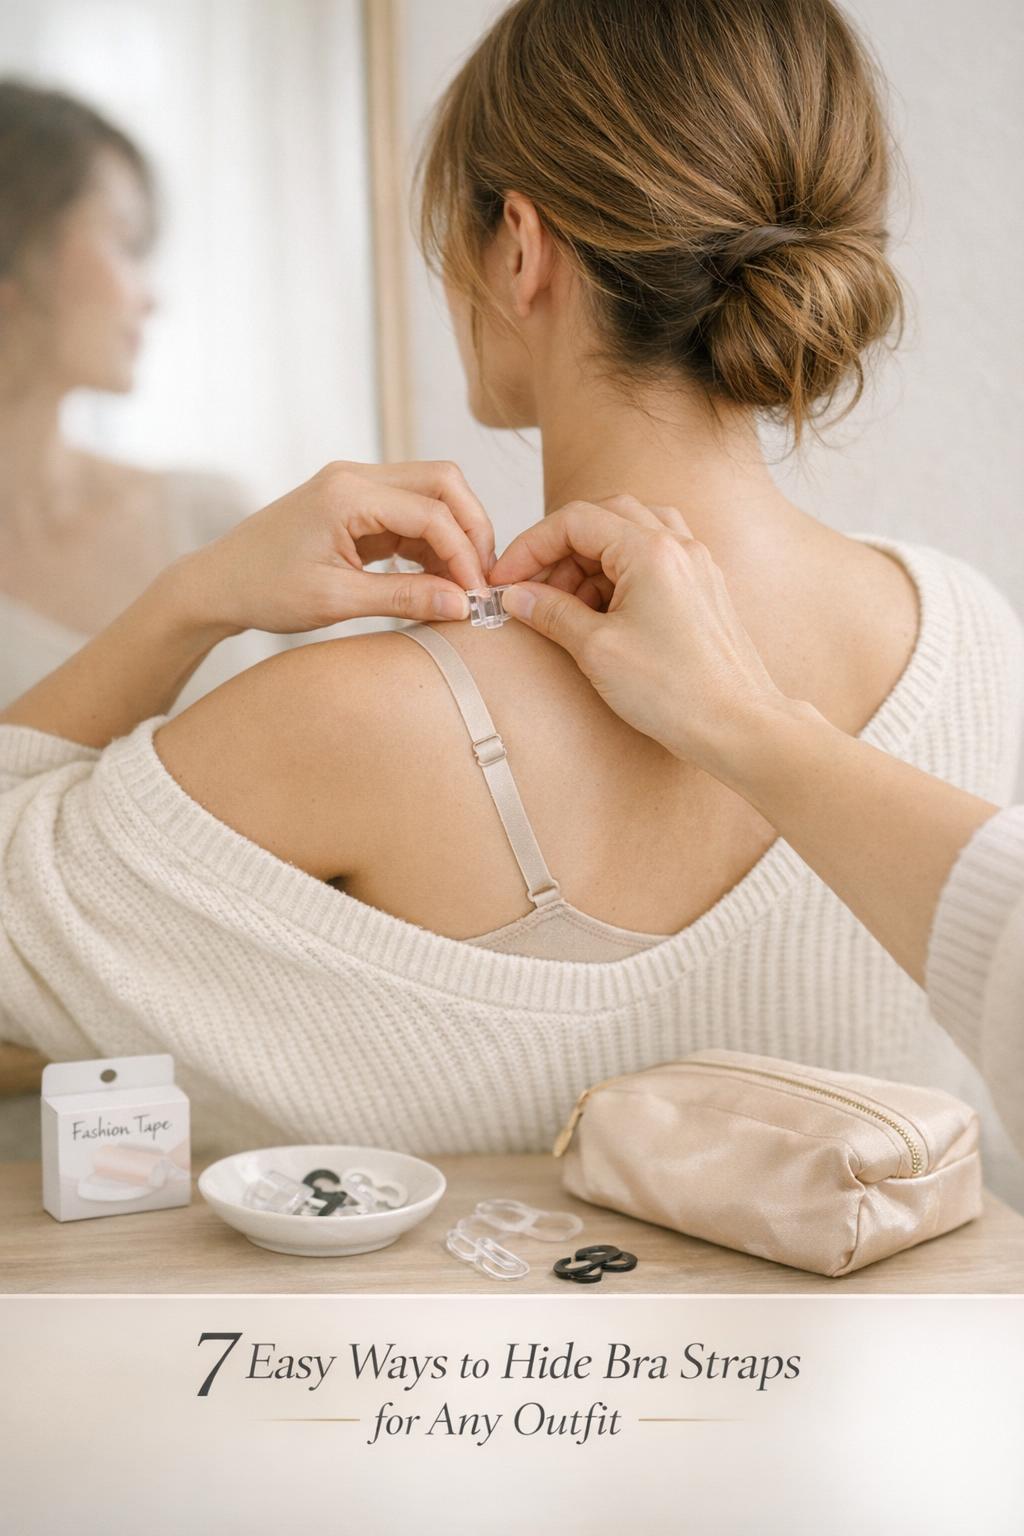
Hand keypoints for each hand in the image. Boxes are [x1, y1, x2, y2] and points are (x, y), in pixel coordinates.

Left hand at [174, 459, 493, 633]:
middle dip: (472, 529)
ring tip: (458, 586)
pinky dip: (430, 543)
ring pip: (432, 494)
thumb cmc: (264, 591)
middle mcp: (355, 477)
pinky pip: (410, 513)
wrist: (217, 584)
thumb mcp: (336, 601)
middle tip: (481, 580)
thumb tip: (461, 604)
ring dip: (453, 536)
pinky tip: (433, 579)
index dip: (465, 554)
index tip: (476, 596)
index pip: (433, 511)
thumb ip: (403, 598)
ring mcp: (356, 486)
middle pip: (443, 482)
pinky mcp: (356, 505)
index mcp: (347, 493)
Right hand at [488, 495, 794, 768]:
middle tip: (531, 589)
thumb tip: (517, 596)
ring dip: (588, 561)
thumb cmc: (677, 692)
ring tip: (565, 605)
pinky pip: (651, 559)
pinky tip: (600, 614)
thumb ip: (551, 613)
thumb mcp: (596, 650)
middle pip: (602, 517)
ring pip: (628, 534)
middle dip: (558, 549)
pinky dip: (617, 575)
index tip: (505, 579)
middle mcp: (678, 547)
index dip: (530, 546)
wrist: (738, 726)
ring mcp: (694, 565)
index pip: (575, 521)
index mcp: (651, 551)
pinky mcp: (701, 589)